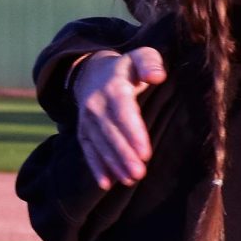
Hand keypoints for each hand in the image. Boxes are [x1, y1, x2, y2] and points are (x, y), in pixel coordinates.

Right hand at [75, 48, 165, 188]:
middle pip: (110, 132)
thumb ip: (150, 63)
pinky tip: (106, 183)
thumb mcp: (142, 57)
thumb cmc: (129, 68)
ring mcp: (87, 118)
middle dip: (124, 154)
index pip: (123, 111)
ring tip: (130, 180)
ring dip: (113, 164)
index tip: (145, 152)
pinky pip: (88, 150)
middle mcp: (96, 103)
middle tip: (139, 173)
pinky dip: (96, 167)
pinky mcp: (83, 130)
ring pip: (100, 143)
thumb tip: (157, 75)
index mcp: (113, 86)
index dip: (133, 132)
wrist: (94, 72)